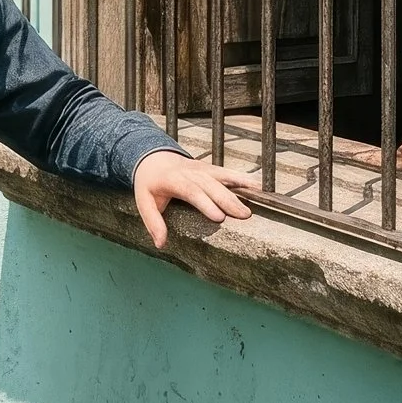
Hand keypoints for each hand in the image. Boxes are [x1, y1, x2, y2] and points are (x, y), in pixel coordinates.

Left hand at [131, 148, 259, 247]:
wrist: (152, 158)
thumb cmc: (149, 184)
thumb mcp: (144, 201)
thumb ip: (153, 222)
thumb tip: (160, 244)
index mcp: (171, 180)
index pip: (190, 191)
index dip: (205, 203)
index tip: (219, 217)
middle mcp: (189, 172)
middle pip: (210, 185)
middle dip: (227, 200)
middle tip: (244, 216)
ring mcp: (201, 168)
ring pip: (222, 178)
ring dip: (239, 189)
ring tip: (253, 204)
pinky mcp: (210, 168)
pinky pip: (227, 173)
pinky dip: (242, 178)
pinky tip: (257, 187)